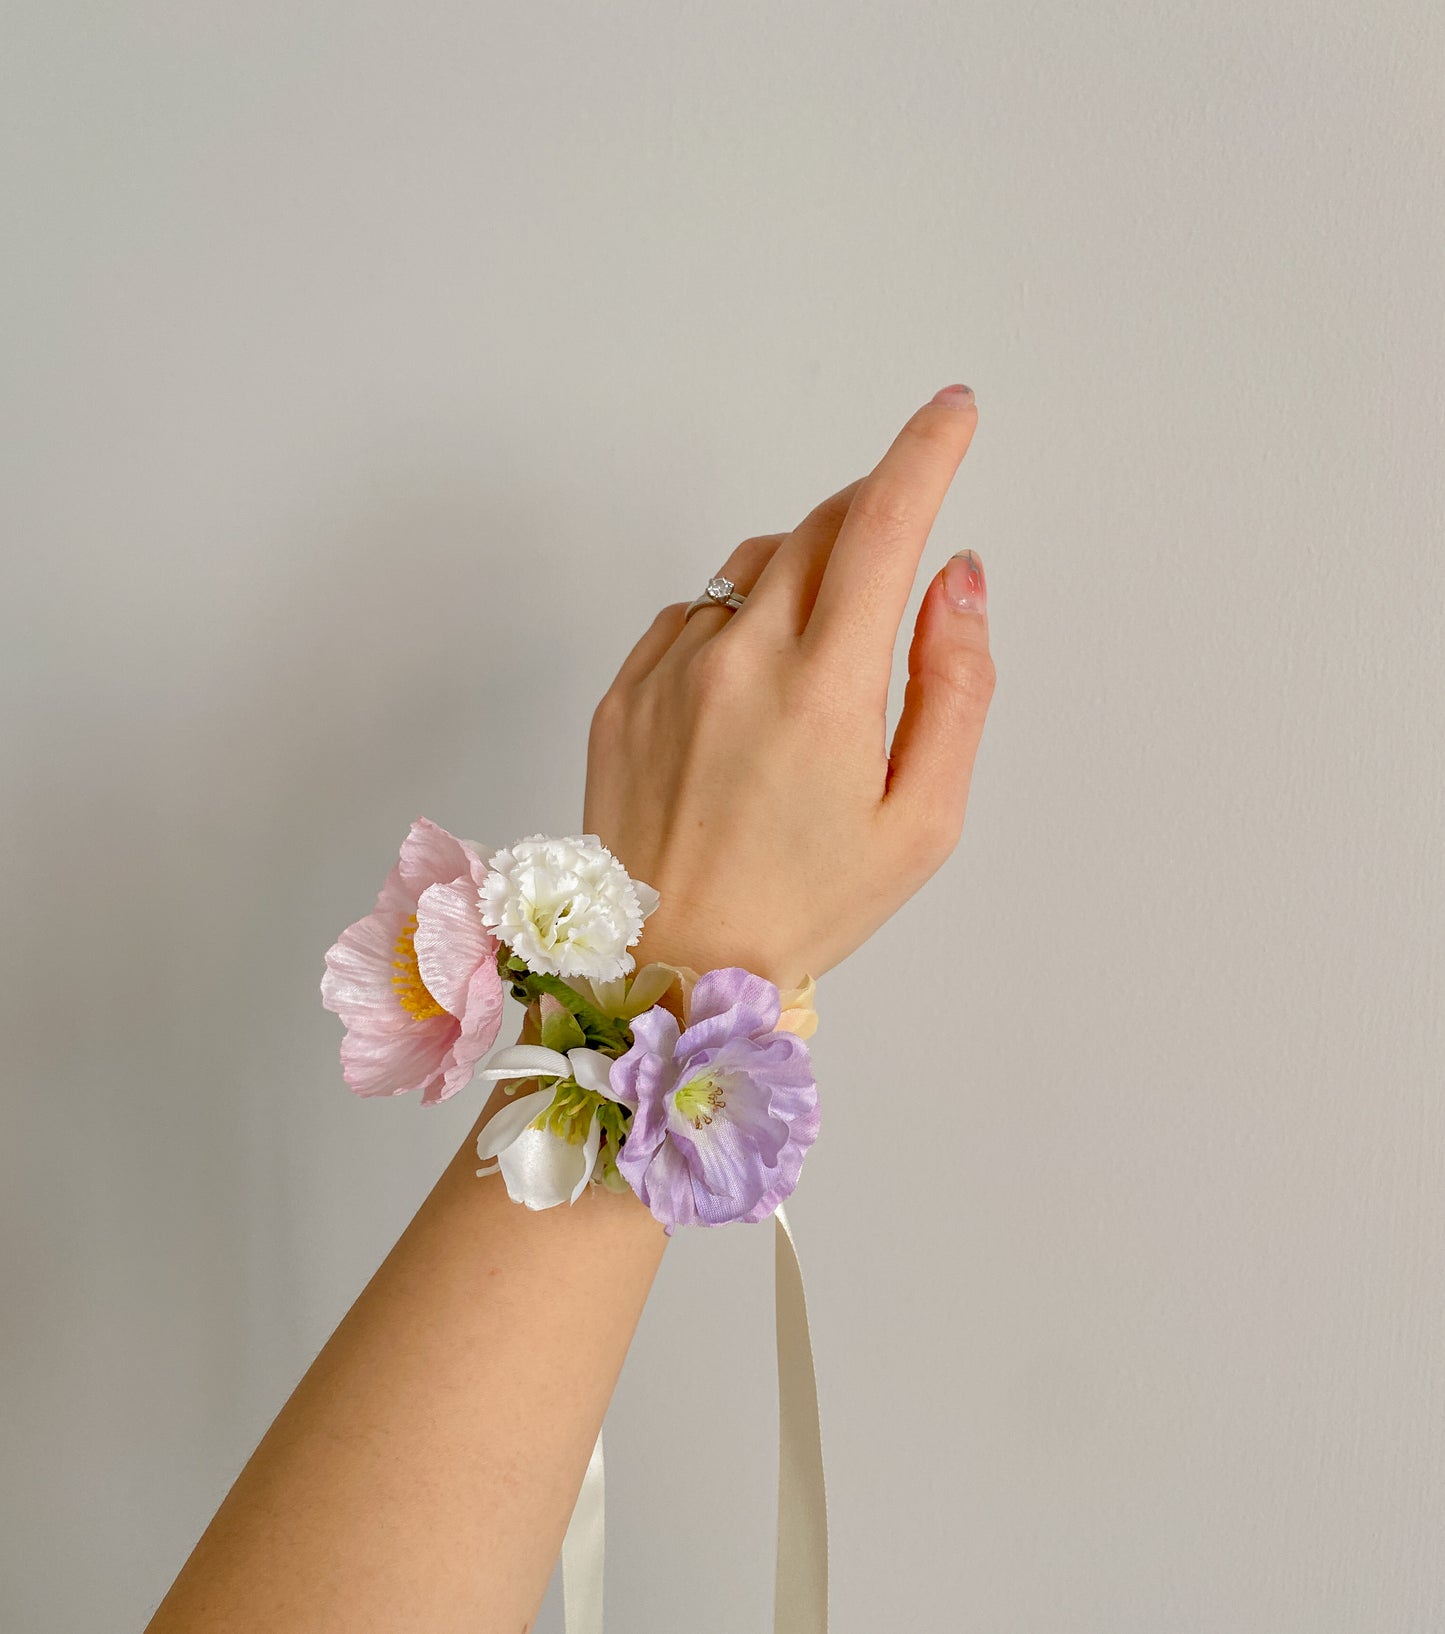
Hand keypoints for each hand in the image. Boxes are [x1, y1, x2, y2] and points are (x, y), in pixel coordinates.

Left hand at [582, 386, 994, 990]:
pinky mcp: (623, 691)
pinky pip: (693, 610)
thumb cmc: (807, 905)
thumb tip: (958, 579)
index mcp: (824, 690)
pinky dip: (737, 617)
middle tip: (898, 562)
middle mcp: (738, 660)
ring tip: (820, 667)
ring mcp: (669, 670)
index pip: (885, 525)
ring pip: (754, 565)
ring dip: (805, 574)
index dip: (927, 452)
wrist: (666, 966)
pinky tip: (751, 688)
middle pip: (820, 527)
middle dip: (874, 515)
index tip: (953, 413)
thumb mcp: (922, 821)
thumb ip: (956, 687)